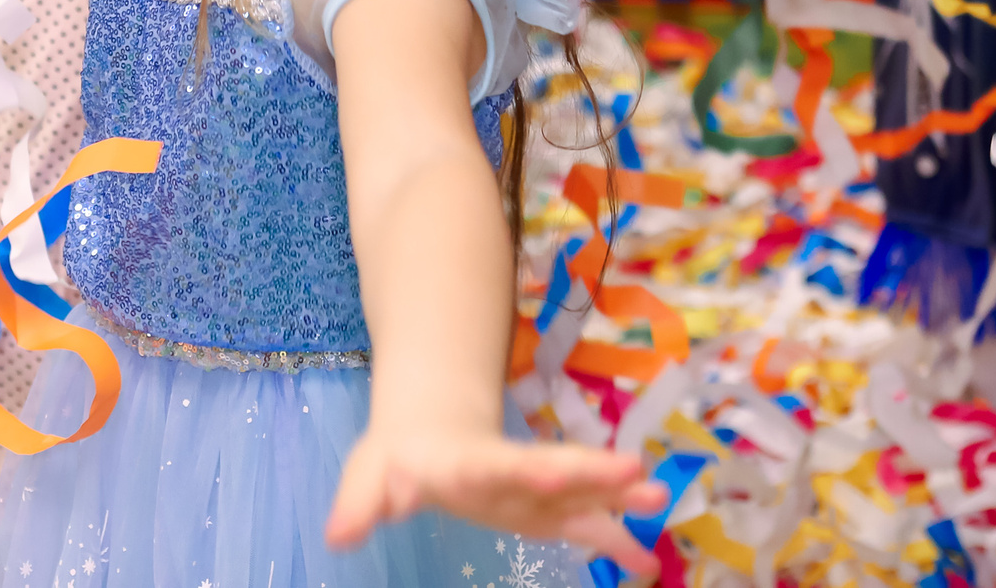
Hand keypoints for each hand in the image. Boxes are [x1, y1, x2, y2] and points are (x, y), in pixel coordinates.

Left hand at [325, 421, 666, 570]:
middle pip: (556, 468)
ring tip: (658, 497)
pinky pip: (587, 525)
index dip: (526, 471)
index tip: (552, 473)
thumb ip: (360, 505)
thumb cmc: (394, 457)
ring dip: (618, 496)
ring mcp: (536, 488)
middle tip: (636, 471)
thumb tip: (338, 535)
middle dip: (593, 472)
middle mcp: (512, 471)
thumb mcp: (368, 476)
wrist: (427, 432)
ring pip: (583, 490)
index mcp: (471, 462)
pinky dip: (616, 540)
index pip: (500, 466)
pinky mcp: (547, 508)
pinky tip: (648, 563)